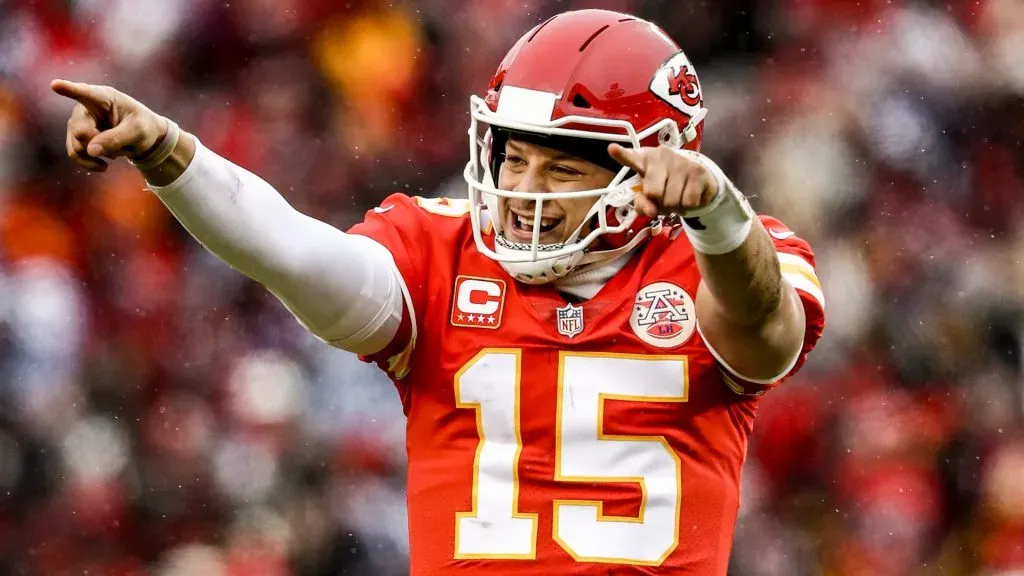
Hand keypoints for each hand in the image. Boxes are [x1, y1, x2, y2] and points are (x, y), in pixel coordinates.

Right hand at [51, 79, 167, 171]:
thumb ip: (116, 138)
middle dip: (98, 144)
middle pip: (80, 131)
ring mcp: (78, 122)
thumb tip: (90, 150)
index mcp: (104, 97)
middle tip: (119, 145)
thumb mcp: (137, 131)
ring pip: (76, 145)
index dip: (69, 89)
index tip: (55, 85)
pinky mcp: (76, 137)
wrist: (141, 138)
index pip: (85, 93)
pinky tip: (104, 166)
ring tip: (115, 153)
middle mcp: (85, 108)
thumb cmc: (142, 127)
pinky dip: (89, 164)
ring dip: (96, 155)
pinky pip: (74, 154)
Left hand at [607, 143, 718, 217]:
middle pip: (653, 192)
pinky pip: (688, 201)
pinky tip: (688, 196)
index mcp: (644, 159)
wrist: (697, 180)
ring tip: (676, 198)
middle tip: (663, 199)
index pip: (631, 158)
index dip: (622, 155)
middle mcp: (661, 155)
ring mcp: (681, 161)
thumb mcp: (649, 195)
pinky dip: (687, 206)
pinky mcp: (698, 170)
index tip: (613, 149)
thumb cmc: (665, 186)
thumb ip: (642, 204)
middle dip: (658, 203)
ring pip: (672, 200)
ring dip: (674, 207)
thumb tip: (650, 211)